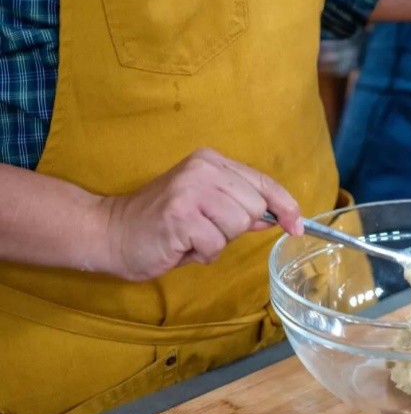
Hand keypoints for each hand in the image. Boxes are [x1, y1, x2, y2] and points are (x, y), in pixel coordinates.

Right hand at [99, 148, 302, 281]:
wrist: (111, 232)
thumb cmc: (163, 223)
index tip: (298, 226)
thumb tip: (279, 216)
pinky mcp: (180, 216)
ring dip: (217, 241)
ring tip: (191, 236)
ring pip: (238, 226)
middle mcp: (203, 169)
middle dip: (235, 228)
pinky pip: (215, 244)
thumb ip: (240, 206)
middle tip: (204, 228)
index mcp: (211, 161)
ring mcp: (191, 190)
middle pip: (254, 208)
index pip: (263, 182)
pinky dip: (202, 252)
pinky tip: (180, 244)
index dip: (285, 206)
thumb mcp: (205, 205)